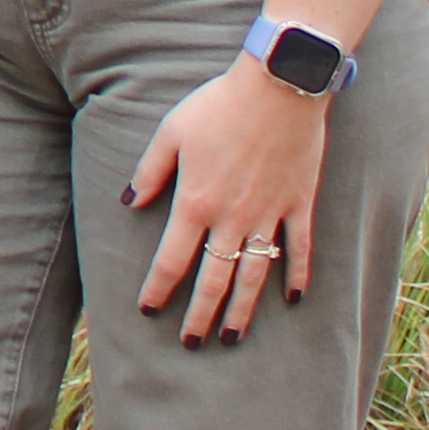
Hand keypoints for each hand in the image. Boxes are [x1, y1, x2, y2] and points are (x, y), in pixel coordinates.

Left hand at [127, 58, 327, 340]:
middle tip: (192, 343)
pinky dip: (296, 274)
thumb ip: (149, 172)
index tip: (148, 310)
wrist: (279, 86)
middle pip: (213, 279)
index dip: (158, 289)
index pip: (171, 261)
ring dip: (242, 310)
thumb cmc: (219, 104)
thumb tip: (129, 203)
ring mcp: (269, 214)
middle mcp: (232, 218)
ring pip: (254, 274)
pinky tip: (292, 299)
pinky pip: (298, 248)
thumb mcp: (170, 132)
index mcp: (194, 203)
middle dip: (199, 315)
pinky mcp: (299, 203)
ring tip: (231, 337)